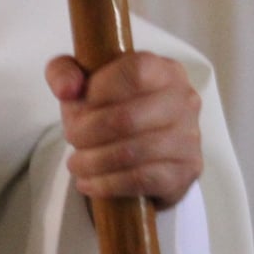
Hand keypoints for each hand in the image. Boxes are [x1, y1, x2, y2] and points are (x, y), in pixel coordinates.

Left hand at [47, 52, 201, 207]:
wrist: (137, 148)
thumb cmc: (109, 107)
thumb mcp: (81, 82)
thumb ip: (64, 72)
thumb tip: (67, 90)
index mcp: (162, 69)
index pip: (133, 73)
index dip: (98, 92)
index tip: (78, 107)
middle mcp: (184, 99)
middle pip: (127, 118)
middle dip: (87, 132)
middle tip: (71, 139)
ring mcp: (190, 136)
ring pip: (132, 152)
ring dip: (93, 161)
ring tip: (76, 163)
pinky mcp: (187, 170)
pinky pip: (142, 180)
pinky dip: (107, 183)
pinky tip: (88, 182)